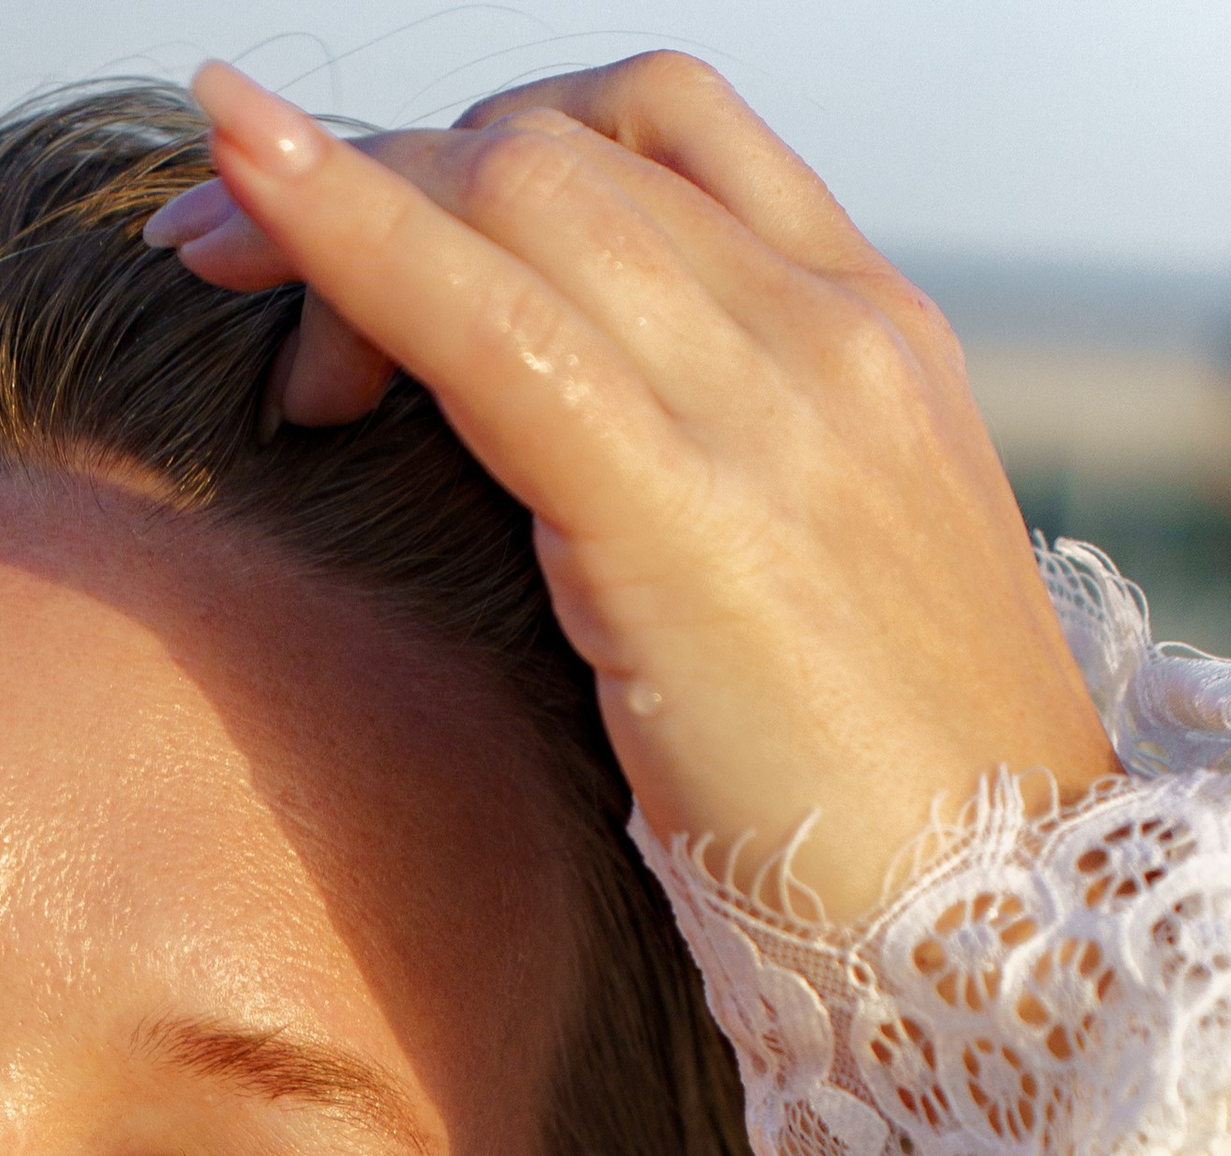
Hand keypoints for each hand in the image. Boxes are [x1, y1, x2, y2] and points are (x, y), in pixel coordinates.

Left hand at [149, 54, 1116, 918]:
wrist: (1022, 942)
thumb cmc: (890, 830)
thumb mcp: (803, 610)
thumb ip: (695, 505)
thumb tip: (541, 495)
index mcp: (868, 338)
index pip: (652, 137)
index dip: (475, 153)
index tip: (335, 233)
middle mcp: (829, 333)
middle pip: (558, 145)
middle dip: (371, 176)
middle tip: (224, 277)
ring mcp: (776, 406)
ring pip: (514, 191)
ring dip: (328, 205)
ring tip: (208, 279)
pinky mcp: (686, 516)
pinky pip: (482, 319)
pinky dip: (338, 229)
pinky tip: (236, 192)